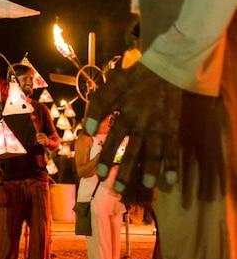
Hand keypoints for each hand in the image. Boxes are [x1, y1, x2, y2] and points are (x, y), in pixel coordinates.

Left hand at [84, 62, 181, 192]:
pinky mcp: (172, 128)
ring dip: (149, 170)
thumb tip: (85, 131)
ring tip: (146, 185)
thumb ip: (97, 110)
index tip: (100, 174)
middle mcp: (142, 126)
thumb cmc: (131, 80)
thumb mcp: (109, 90)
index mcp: (125, 117)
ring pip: (153, 153)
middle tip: (117, 188)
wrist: (162, 70)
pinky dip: (172, 164)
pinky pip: (172, 149)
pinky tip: (171, 180)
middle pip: (132, 152)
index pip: (113, 141)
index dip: (106, 158)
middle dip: (125, 171)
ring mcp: (159, 128)